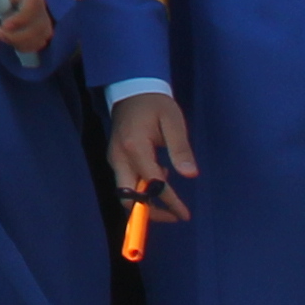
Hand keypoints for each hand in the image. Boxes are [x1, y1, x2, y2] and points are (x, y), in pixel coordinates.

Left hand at [0, 0, 52, 55]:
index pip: (32, 5)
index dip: (20, 20)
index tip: (0, 27)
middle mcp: (38, 0)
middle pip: (41, 27)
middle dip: (18, 37)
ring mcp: (40, 11)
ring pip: (43, 36)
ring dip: (23, 43)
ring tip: (2, 35)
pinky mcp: (38, 19)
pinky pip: (40, 37)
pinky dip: (27, 44)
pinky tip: (10, 38)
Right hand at [106, 90, 194, 218]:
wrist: (132, 89)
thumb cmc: (155, 105)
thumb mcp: (173, 122)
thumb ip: (180, 149)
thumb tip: (190, 174)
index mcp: (134, 147)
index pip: (152, 184)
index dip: (169, 202)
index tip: (184, 215)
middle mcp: (119, 157)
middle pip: (127, 197)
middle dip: (149, 212)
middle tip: (173, 215)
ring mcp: (114, 158)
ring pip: (125, 192)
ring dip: (146, 201)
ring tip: (170, 194)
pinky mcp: (115, 159)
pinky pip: (126, 183)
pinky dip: (142, 189)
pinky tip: (159, 177)